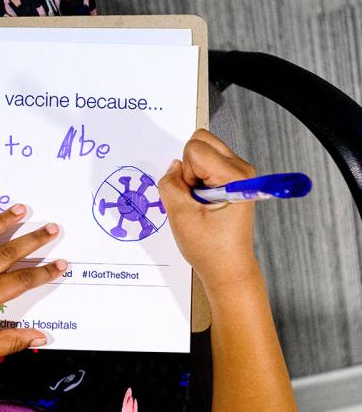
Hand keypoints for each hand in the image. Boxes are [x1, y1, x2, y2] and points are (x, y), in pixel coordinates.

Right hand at [158, 129, 258, 289]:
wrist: (227, 269)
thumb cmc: (212, 249)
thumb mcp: (180, 216)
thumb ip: (170, 184)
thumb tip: (172, 166)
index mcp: (235, 177)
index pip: (195, 148)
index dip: (185, 173)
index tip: (194, 197)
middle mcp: (241, 170)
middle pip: (200, 141)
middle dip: (188, 167)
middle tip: (195, 197)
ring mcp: (238, 174)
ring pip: (201, 151)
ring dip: (192, 174)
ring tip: (199, 202)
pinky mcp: (232, 180)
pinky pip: (204, 164)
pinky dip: (196, 180)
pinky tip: (202, 202)